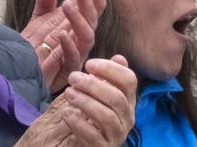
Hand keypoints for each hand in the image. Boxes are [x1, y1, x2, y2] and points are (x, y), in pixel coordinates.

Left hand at [16, 55, 135, 146]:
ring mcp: (118, 134)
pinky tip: (67, 114)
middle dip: (93, 85)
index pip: (129, 80)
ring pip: (107, 116)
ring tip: (68, 93)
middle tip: (73, 77)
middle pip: (117, 97)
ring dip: (86, 102)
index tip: (89, 64)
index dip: (110, 69)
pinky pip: (94, 136)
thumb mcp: (99, 95)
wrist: (83, 145)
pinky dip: (79, 124)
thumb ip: (108, 78)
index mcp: (129, 101)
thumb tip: (119, 57)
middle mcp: (128, 117)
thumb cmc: (90, 116)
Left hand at [22, 0, 106, 92]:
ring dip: (79, 19)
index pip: (94, 7)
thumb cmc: (35, 50)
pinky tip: (61, 34)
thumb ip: (44, 8)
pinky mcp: (68, 70)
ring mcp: (78, 54)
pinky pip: (73, 57)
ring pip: (87, 35)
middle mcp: (82, 40)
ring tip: (67, 4)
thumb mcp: (38, 24)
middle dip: (87, 0)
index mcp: (79, 27)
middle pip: (92, 17)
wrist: (23, 77)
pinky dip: (69, 45)